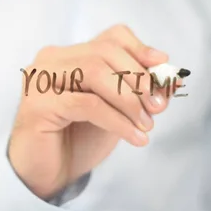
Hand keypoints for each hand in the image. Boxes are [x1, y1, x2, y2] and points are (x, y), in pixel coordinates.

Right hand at [8, 25, 170, 199]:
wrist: (49, 173)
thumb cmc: (79, 138)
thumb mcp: (116, 110)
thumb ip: (137, 92)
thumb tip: (172, 80)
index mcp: (68, 55)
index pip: (110, 37)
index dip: (140, 49)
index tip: (163, 67)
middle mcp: (50, 60)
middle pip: (104, 52)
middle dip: (138, 79)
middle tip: (158, 107)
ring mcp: (40, 80)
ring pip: (95, 72)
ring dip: (129, 100)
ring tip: (146, 125)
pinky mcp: (38, 104)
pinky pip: (88, 104)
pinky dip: (117, 121)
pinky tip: (135, 138)